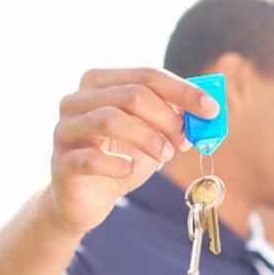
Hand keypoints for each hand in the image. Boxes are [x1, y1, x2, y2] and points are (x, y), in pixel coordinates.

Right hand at [49, 68, 218, 232]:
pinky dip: (119, 164)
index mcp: (101, 83)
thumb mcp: (154, 135)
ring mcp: (64, 130)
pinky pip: (91, 158)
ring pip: (110, 119)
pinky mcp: (61, 162)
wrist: (88, 198)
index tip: (212, 110)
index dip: (183, 91)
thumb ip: (175, 118)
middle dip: (167, 118)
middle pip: (131, 95)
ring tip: (165, 156)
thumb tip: (207, 112)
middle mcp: (77, 99)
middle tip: (185, 141)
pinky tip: (130, 169)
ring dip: (148, 139)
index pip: (147, 75)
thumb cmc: (123, 157)